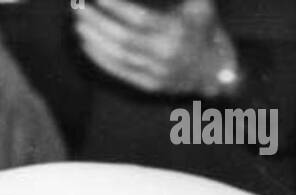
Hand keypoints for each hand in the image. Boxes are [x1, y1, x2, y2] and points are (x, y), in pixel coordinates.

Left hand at [73, 0, 235, 96]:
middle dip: (98, 22)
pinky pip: (120, 72)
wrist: (216, 69)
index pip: (138, 18)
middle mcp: (165, 55)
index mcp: (176, 31)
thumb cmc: (204, 27)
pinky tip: (88, 44)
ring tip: (79, 24)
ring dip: (95, 40)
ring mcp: (157, 73)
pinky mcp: (150, 86)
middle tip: (79, 8)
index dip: (115, 7)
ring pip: (118, 57)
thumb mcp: (199, 2)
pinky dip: (101, 58)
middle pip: (123, 38)